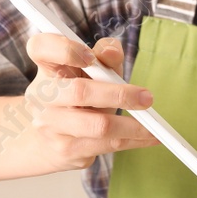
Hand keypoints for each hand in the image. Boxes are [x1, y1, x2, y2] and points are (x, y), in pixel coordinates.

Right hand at [21, 33, 157, 171]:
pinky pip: (106, 145)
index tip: (89, 57)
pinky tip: (150, 137)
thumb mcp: (89, 73)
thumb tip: (112, 52)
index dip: (64, 49)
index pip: (41, 48)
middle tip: (147, 98)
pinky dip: (134, 140)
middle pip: (79, 92)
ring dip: (132, 126)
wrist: (48, 140)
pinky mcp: (65, 150)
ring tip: (154, 125)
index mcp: (46, 68)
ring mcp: (50, 126)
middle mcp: (42, 96)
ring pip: (98, 125)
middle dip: (119, 95)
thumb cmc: (76, 97)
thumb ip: (104, 57)